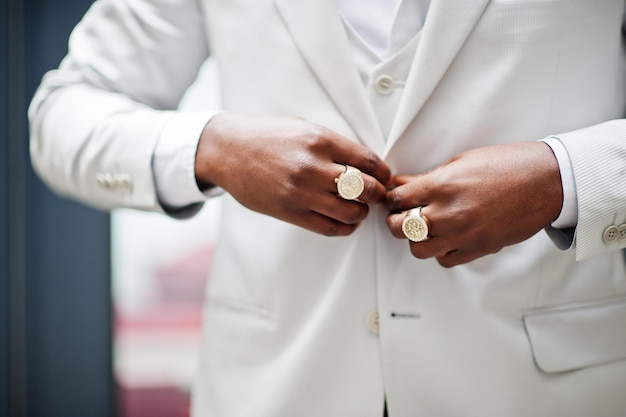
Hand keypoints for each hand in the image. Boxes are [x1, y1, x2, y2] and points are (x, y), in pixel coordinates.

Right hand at [195, 112, 390, 235]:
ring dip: (361, 212)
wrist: (228, 151)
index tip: (384, 176)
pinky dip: (345, 227)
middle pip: (366, 189)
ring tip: (358, 207)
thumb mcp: (303, 128)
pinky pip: (329, 228)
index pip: (369, 161)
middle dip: (378, 194)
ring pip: (351, 212)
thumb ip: (334, 145)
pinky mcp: (290, 212)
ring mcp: (301, 193)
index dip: (384, 172)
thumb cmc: (266, 136)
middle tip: (376, 194)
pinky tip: (344, 220)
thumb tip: (365, 165)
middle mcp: (313, 167)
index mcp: (320, 140)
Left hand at [385, 142, 562, 266]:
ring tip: (424, 228)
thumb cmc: (507, 166)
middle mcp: (447, 213)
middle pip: (399, 227)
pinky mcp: (476, 249)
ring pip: (417, 249)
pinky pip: (444, 260)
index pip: (397, 198)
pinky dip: (440, 252)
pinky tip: (445, 238)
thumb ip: (428, 178)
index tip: (394, 199)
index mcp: (441, 185)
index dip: (391, 198)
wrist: (545, 183)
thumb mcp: (461, 162)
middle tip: (401, 214)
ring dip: (415, 239)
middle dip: (395, 220)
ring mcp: (461, 234)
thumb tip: (402, 183)